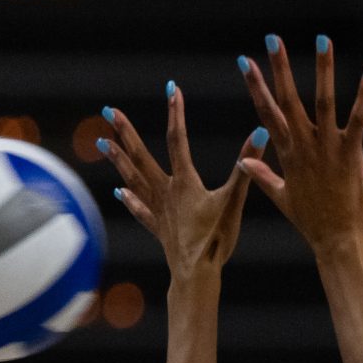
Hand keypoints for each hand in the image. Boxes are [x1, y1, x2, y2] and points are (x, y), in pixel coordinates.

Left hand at [101, 83, 254, 282]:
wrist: (197, 272)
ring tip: (103, 142)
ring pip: (133, 178)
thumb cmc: (217, 238)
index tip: (172, 89)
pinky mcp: (159, 227)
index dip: (176, 113)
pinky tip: (121, 191)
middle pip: (141, 155)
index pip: (179, 140)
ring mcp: (159, 209)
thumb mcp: (235, 201)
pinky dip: (130, 198)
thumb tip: (260, 136)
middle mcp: (166, 191)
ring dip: (118, 159)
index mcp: (185, 182)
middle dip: (125, 131)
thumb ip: (246, 170)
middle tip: (107, 111)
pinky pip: (140, 208)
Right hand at [237, 33, 362, 257]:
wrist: (338, 241)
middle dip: (279, 68)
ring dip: (323, 70)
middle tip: (272, 38)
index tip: (245, 62)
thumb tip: (243, 161)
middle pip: (287, 100)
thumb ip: (263, 176)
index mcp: (287, 154)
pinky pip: (358, 119)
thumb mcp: (283, 198)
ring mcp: (327, 148)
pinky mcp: (351, 154)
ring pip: (322, 101)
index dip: (255, 86)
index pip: (266, 112)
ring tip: (322, 40)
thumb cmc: (313, 223)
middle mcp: (304, 146)